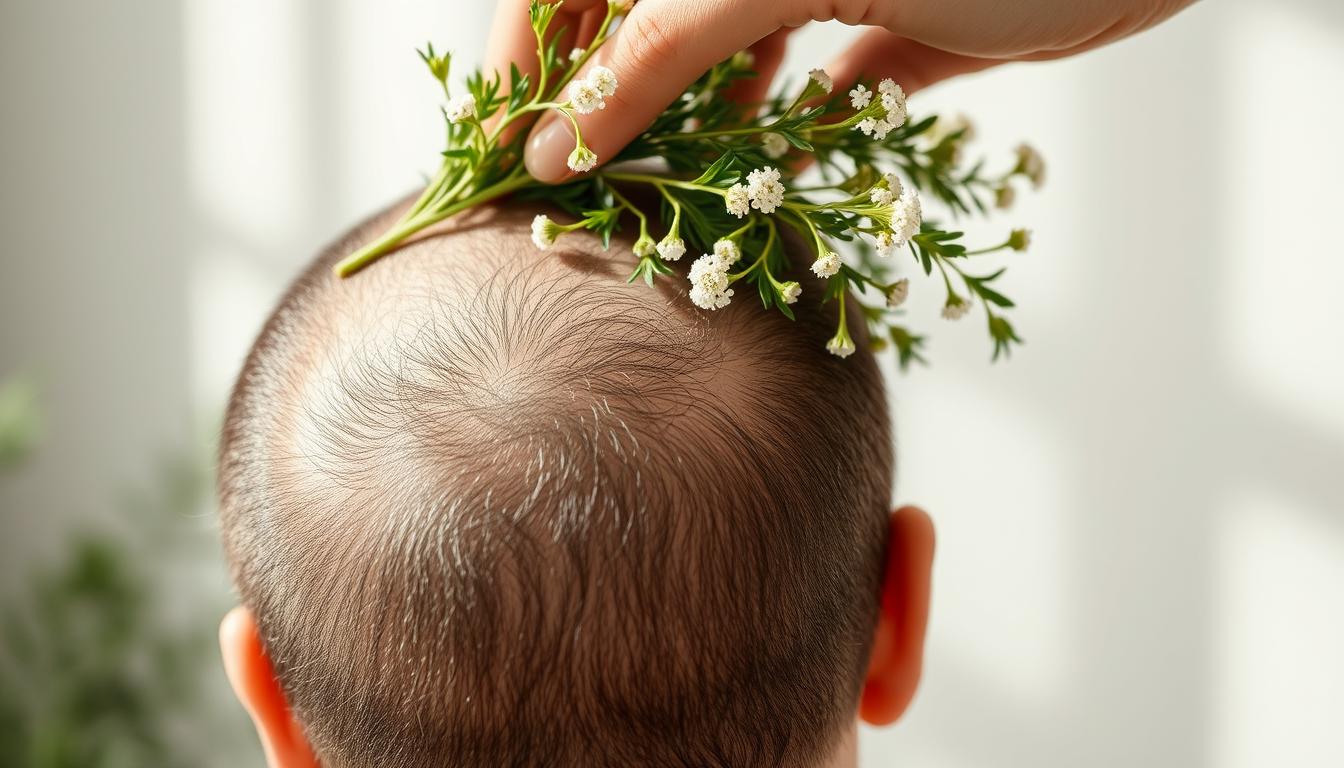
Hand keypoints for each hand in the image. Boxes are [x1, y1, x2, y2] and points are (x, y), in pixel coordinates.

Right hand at [485, 0, 1194, 182]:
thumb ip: (661, 49)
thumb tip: (555, 143)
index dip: (525, 52)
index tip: (499, 147)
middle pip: (644, 26)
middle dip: (606, 105)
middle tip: (575, 195)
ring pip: (725, 66)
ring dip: (695, 133)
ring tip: (667, 198)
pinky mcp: (893, 34)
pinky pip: (814, 94)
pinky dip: (793, 141)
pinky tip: (777, 181)